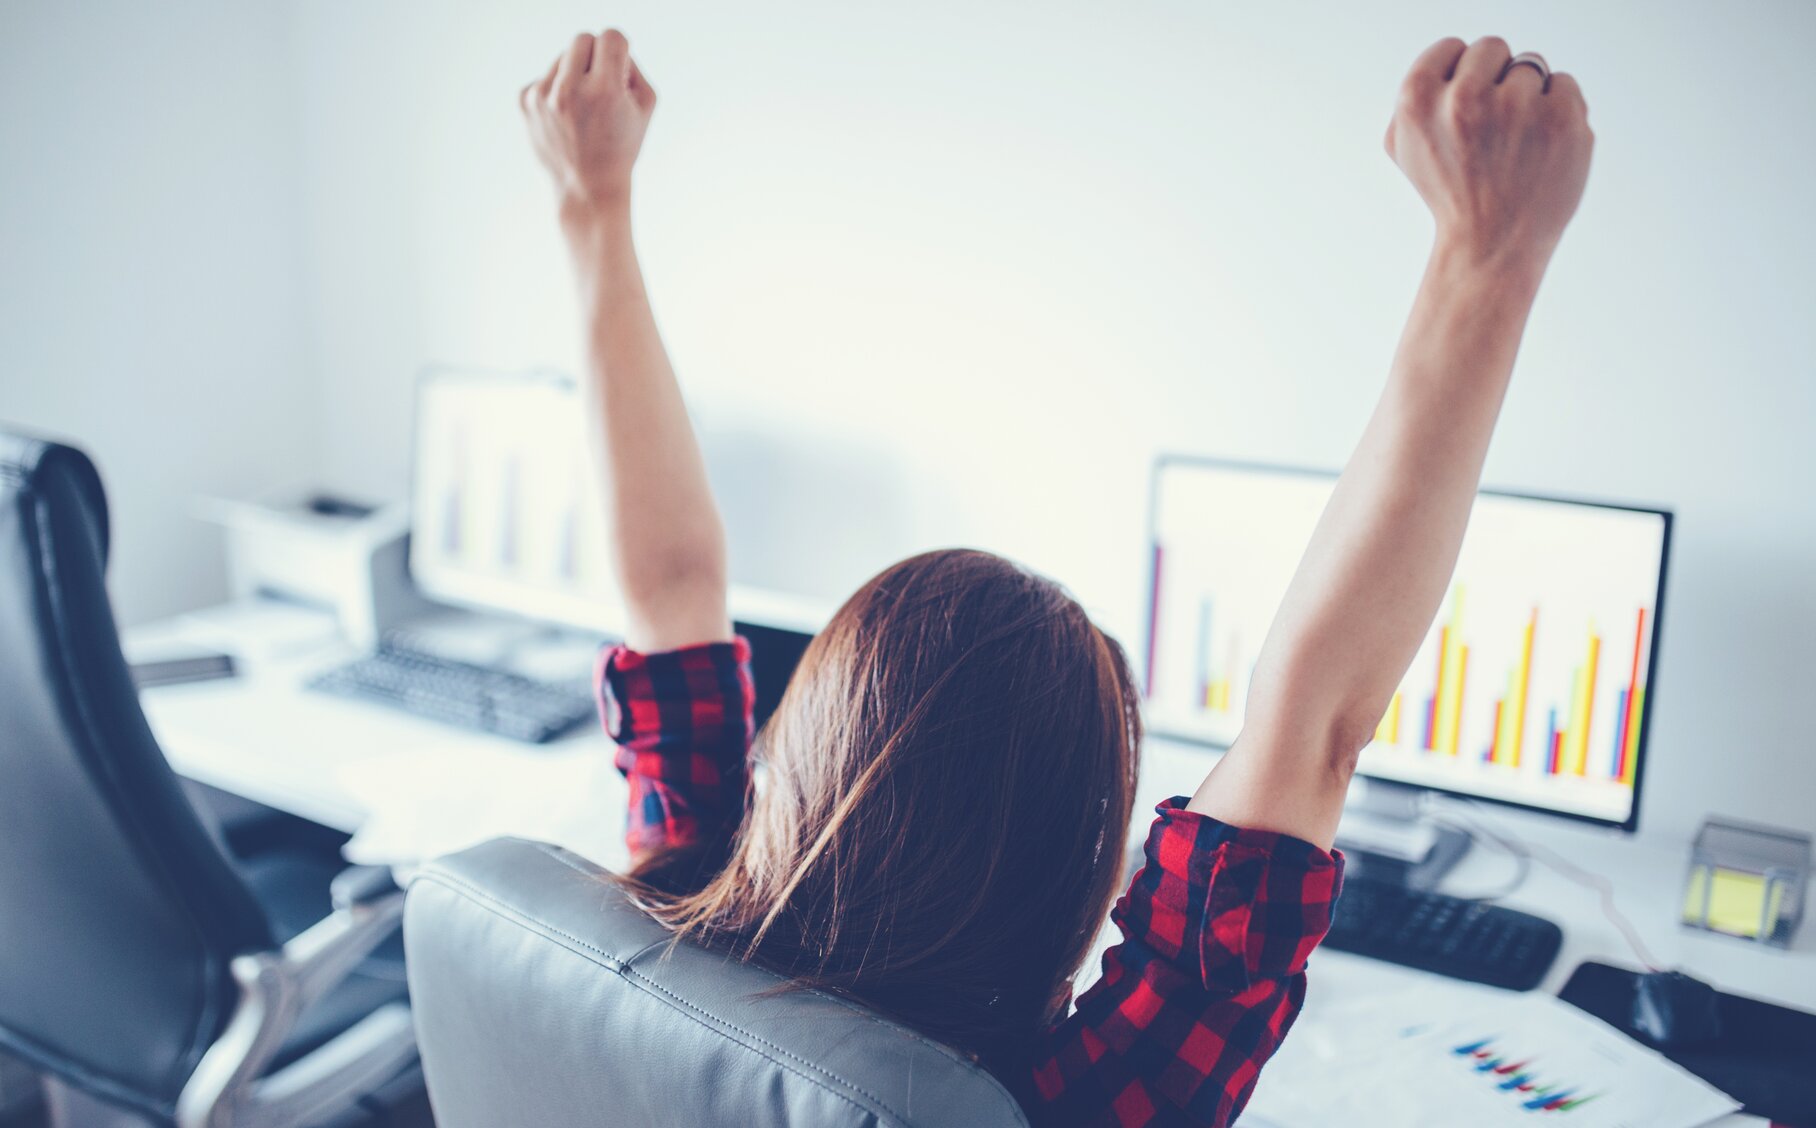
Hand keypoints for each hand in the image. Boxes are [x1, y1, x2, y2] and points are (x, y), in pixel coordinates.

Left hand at [521, 29, 655, 219]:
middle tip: (600, 85)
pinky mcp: (525, 102)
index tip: (618, 69)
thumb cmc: (621, 147)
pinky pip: (544, 76)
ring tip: (583, 110)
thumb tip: (607, 47)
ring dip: (574, 75)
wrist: (588, 189)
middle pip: (582, 39)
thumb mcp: (645, 107)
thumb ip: (632, 66)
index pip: (611, 36)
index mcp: (605, 90)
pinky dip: (556, 91)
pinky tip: (565, 118)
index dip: (619, 49)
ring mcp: (542, 96)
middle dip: (594, 56)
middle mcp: (570, 90)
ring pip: (561, 58)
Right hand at [1385, 37, 1592, 267]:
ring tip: (1515, 144)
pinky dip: (1558, 111)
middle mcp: (1463, 99)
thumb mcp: (1405, 148)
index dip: (1458, 78)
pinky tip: (1541, 147)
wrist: (1492, 245)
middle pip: (1492, 48)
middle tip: (1491, 129)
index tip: (1462, 112)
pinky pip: (1565, 84)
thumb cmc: (1450, 192)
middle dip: (1495, 80)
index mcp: (1416, 100)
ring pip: (1531, 65)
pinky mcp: (1562, 118)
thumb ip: (1415, 98)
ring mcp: (1516, 107)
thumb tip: (1445, 60)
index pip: (1451, 47)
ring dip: (1528, 98)